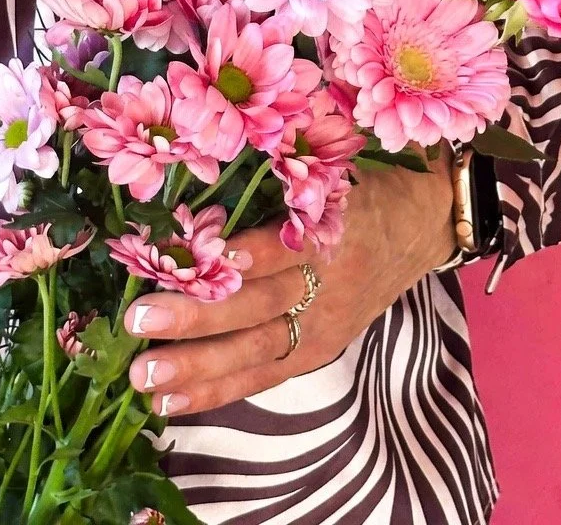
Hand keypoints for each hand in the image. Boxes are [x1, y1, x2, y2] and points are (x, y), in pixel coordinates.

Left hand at [125, 154, 456, 415]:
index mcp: (331, 226)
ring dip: (197, 366)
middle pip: (259, 305)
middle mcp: (327, 281)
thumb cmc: (360, 185)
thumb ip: (280, 171)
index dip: (246, 255)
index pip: (284, 246)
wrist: (421, 223)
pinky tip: (171, 401)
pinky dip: (218, 390)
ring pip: (256, 349)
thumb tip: (198, 160)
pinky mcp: (318, 349)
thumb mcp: (331, 164)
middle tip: (140, 319)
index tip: (199, 256)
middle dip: (197, 318)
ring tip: (144, 376)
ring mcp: (324, 322)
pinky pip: (265, 375)